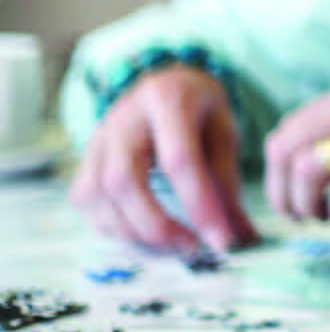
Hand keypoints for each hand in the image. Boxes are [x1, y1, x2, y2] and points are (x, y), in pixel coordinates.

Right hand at [69, 65, 258, 253]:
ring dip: (134, 234)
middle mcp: (124, 118)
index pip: (178, 160)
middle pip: (124, 181)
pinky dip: (114, 228)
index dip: (199, 205)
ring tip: (174, 247)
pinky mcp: (85, 159)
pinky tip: (146, 237)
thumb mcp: (224, 133)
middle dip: (157, 226)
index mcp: (168, 100)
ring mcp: (97, 138)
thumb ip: (228, 183)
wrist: (165, 83)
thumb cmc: (200, 111)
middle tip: (192, 248)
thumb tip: (242, 239)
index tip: (222, 240)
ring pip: (97, 196)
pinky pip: (86, 201)